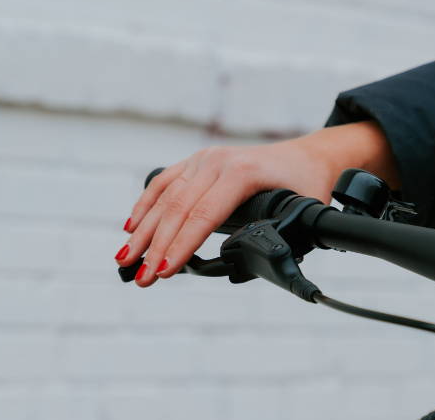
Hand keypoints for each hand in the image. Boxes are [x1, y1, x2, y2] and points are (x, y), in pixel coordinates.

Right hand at [116, 121, 399, 286]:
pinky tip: (131, 228)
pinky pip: (164, 184)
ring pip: (165, 198)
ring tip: (126, 261)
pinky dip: (145, 206)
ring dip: (143, 231)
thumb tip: (263, 265)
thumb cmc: (308, 185)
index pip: (203, 215)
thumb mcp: (305, 211)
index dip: (181, 246)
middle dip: (155, 247)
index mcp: (241, 172)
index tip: (164, 272)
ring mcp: (203, 159)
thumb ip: (284, 237)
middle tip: (141, 278)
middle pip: (177, 209)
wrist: (308, 155)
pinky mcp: (195, 162)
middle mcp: (217, 162)